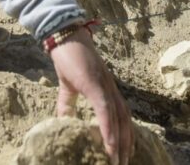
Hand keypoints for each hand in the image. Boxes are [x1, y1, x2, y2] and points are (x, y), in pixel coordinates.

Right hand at [50, 27, 133, 163]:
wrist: (65, 37)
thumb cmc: (69, 59)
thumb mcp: (68, 87)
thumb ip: (67, 104)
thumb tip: (63, 121)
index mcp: (107, 90)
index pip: (121, 116)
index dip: (125, 135)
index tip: (124, 154)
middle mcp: (111, 90)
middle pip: (125, 122)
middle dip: (126, 145)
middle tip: (123, 164)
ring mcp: (105, 87)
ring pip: (118, 119)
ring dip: (119, 142)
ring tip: (117, 161)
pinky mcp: (95, 85)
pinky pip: (105, 110)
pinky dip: (108, 128)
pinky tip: (110, 144)